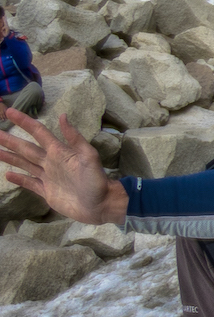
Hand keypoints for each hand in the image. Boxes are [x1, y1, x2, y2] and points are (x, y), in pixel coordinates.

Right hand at [0, 108, 125, 223]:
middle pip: (26, 148)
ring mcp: (48, 177)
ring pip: (25, 164)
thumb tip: (63, 116)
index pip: (39, 133)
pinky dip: (19, 179)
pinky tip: (8, 174)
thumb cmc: (96, 180)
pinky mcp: (47, 192)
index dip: (25, 122)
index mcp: (59, 152)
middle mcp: (51, 162)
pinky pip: (30, 183)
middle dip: (10, 141)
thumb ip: (75, 138)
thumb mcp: (89, 157)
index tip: (10, 112)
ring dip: (10, 157)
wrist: (101, 205)